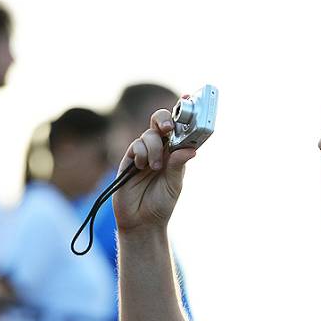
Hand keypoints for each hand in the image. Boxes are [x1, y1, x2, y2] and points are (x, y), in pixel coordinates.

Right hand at [112, 108, 196, 231]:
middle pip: (161, 123)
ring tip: (155, 167)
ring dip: (153, 147)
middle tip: (168, 128)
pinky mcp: (129, 159)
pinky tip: (142, 166)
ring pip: (149, 134)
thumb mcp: (174, 185)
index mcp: (175, 153)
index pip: (180, 129)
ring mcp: (144, 153)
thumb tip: (190, 149)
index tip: (189, 98)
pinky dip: (141, 153)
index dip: (184, 114)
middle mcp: (160, 149)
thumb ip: (178, 165)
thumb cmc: (161, 204)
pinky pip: (135, 145)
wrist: (141, 222)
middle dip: (165, 120)